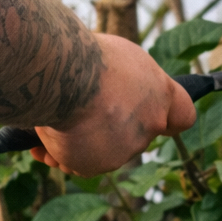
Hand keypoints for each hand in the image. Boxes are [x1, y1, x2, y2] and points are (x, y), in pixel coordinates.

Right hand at [28, 34, 195, 175]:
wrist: (64, 75)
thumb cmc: (89, 55)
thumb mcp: (117, 57)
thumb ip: (124, 81)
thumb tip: (109, 93)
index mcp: (160, 93)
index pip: (182, 114)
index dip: (169, 116)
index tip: (157, 113)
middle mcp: (148, 125)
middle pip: (131, 131)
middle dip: (107, 124)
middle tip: (79, 109)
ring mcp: (123, 149)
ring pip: (100, 148)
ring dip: (78, 140)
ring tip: (48, 123)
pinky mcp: (93, 165)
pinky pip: (74, 161)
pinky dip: (58, 152)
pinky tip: (39, 143)